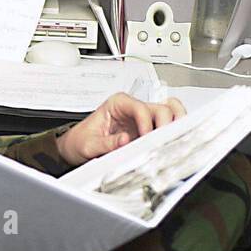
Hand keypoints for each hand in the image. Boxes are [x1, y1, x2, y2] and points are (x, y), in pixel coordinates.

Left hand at [55, 91, 185, 166]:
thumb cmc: (81, 140)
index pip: (140, 108)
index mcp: (117, 103)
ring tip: (174, 140)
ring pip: (169, 113)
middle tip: (164, 141)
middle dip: (166, 124)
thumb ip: (106, 143)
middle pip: (161, 108)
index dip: (146, 123)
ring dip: (174, 125)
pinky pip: (166, 126)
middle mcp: (132, 108)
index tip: (146, 138)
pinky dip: (173, 133)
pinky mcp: (147, 130)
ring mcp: (142, 119)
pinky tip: (171, 143)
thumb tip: (125, 140)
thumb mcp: (89, 144)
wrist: (76, 147)